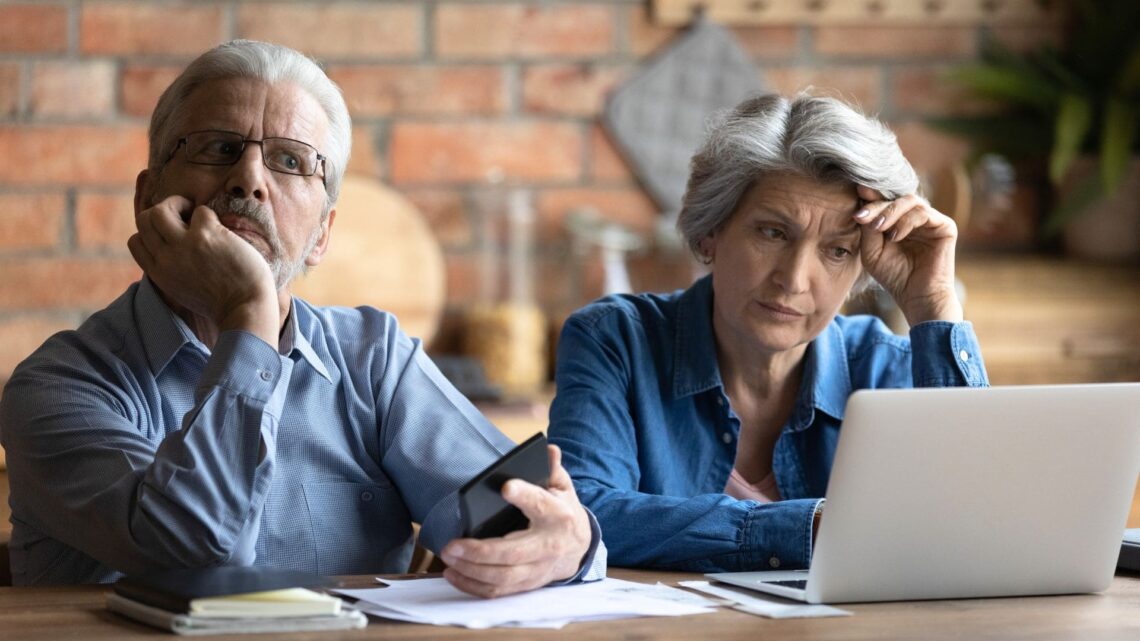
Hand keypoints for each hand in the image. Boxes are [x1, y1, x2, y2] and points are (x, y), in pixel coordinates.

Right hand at [127, 195, 279, 343]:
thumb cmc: (225, 302)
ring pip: (160, 210)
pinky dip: (210, 216)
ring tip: (195, 213)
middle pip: (144, 220)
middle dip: (163, 210)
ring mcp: (184, 246)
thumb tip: (175, 250)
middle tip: (185, 215)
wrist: (246, 310)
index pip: (135, 242)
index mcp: (159, 274)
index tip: (172, 233)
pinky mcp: (206, 236)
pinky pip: (201, 211)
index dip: (151, 231)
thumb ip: (173, 271)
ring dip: (178, 203)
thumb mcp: (184, 291)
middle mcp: (166, 259)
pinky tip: (222, 230)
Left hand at [439, 445, 592, 597]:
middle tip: (451, 544)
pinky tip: (453, 574)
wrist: (579, 548)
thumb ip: (552, 469)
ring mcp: (537, 569)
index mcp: (558, 516)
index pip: (540, 505)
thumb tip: (548, 450)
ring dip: (471, 571)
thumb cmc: (562, 512)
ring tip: (448, 557)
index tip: (505, 487)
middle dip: (479, 551)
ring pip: (502, 577)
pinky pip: (498, 591)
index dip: (524, 496)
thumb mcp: (562, 487)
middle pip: (513, 553)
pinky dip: (473, 586)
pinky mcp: (526, 584)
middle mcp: (548, 546)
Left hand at [852, 186, 962, 324]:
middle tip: (861, 216)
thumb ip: (868, 231)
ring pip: (910, 201)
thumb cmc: (894, 277)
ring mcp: (931, 221)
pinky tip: (894, 236)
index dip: (871, 197)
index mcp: (899, 221)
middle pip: (895, 198)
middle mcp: (915, 218)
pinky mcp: (945, 226)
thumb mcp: (872, 252)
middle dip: (876, 205)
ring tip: (878, 228)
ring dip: (890, 212)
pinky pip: (924, 213)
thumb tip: (864, 207)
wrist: (917, 297)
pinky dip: (906, 221)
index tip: (857, 194)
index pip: (885, 202)